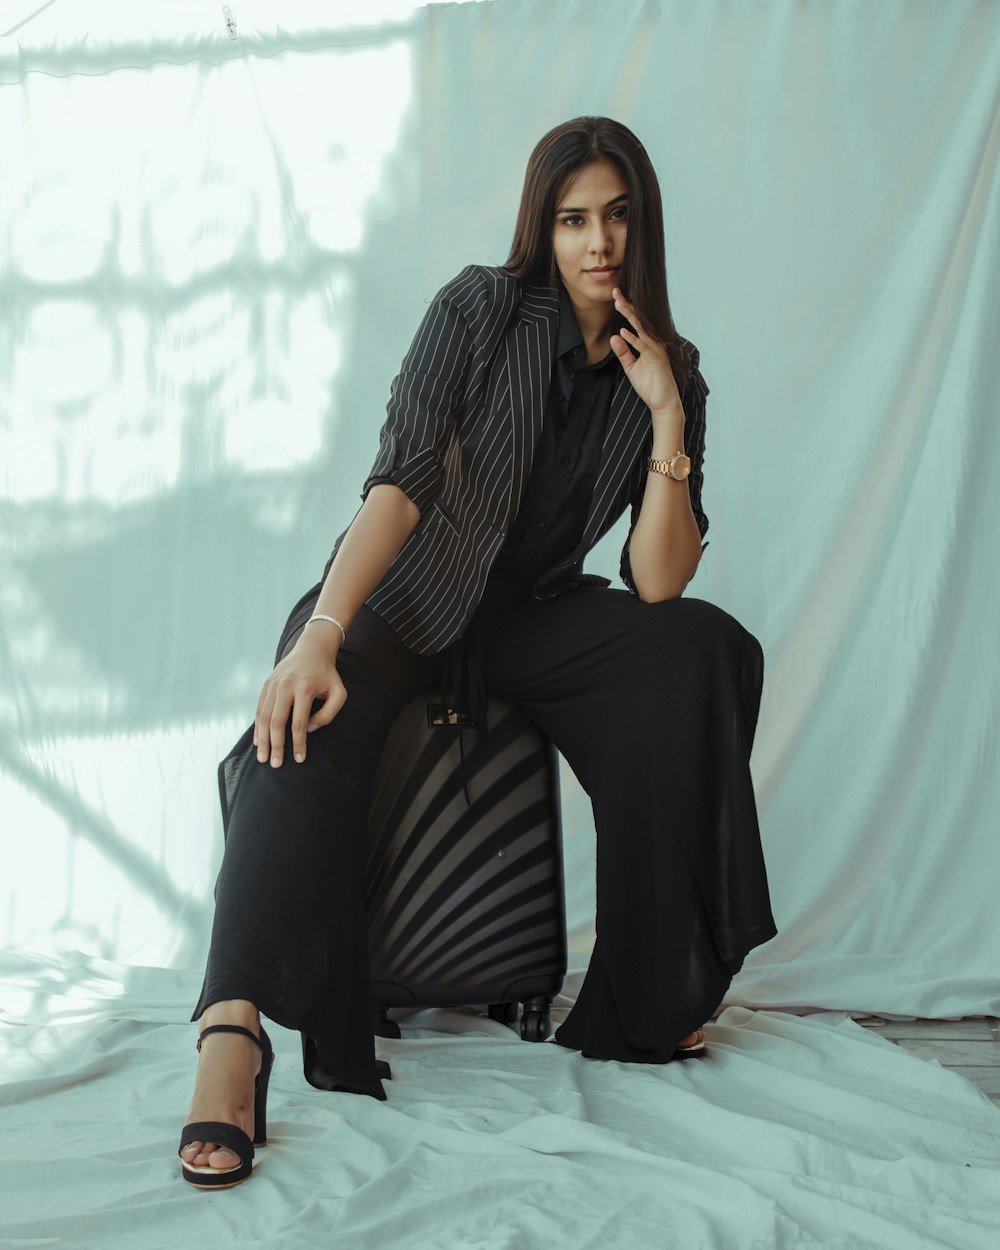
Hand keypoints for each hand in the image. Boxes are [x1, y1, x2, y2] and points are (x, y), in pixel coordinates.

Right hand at [253, 631, 346, 767]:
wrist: (312, 649)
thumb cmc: (327, 674)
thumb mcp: (339, 692)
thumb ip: (329, 714)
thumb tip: (309, 729)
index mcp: (304, 689)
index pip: (299, 723)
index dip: (299, 743)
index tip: (300, 759)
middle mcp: (285, 686)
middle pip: (277, 722)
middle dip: (276, 746)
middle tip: (275, 764)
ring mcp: (273, 684)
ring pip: (264, 717)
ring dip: (263, 739)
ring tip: (263, 758)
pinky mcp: (266, 684)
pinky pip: (259, 709)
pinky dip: (258, 727)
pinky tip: (259, 741)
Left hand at [609, 287, 682, 416]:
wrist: (663, 402)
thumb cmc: (650, 384)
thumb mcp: (631, 367)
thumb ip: (623, 352)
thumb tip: (614, 336)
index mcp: (649, 342)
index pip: (636, 322)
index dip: (626, 309)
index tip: (615, 297)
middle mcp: (654, 342)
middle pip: (639, 320)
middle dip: (627, 305)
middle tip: (615, 292)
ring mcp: (656, 350)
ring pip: (642, 329)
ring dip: (630, 316)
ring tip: (618, 304)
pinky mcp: (656, 360)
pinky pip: (643, 347)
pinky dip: (633, 339)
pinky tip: (623, 331)